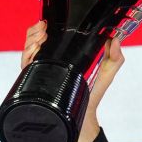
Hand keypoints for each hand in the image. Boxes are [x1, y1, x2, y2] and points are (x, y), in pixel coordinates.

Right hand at [21, 21, 124, 141]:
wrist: (83, 117)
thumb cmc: (93, 94)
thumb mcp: (107, 73)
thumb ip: (115, 58)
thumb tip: (116, 40)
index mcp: (63, 57)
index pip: (48, 37)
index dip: (43, 29)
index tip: (46, 23)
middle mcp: (49, 62)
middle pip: (34, 41)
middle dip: (35, 32)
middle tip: (43, 31)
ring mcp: (42, 72)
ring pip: (28, 51)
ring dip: (30, 41)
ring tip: (40, 39)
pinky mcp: (36, 82)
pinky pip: (26, 66)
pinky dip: (27, 55)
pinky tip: (35, 51)